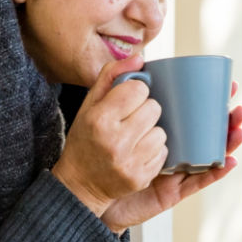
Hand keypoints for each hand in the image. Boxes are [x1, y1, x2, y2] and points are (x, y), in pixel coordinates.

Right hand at [51, 57, 168, 220]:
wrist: (78, 183)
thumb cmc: (85, 139)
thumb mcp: (89, 104)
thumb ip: (111, 75)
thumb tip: (139, 58)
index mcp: (100, 119)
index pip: (139, 89)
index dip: (135, 92)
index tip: (126, 101)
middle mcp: (114, 141)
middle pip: (154, 109)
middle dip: (145, 112)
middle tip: (130, 121)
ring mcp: (129, 162)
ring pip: (161, 133)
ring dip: (151, 133)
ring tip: (134, 139)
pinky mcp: (140, 178)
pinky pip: (163, 153)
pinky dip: (153, 152)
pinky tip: (136, 154)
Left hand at [98, 82, 241, 231]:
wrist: (85, 190)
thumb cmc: (95, 152)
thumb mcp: (102, 113)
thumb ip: (114, 83)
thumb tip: (139, 56)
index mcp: (162, 129)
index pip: (193, 111)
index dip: (211, 98)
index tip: (224, 84)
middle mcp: (173, 148)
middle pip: (207, 130)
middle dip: (224, 115)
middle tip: (233, 98)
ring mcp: (175, 169)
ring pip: (209, 152)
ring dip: (228, 139)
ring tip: (239, 125)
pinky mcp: (173, 191)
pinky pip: (198, 181)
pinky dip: (216, 171)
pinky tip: (229, 160)